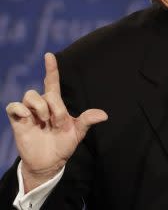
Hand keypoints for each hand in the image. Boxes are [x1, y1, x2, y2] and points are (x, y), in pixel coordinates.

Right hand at [5, 53, 107, 191]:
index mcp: (56, 104)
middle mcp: (41, 104)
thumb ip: (87, 121)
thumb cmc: (63, 144)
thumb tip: (104, 115)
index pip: (52, 81)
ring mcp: (29, 112)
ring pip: (30, 95)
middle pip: (46, 92)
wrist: (49, 162)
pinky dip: (21, 109)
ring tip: (45, 122)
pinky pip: (14, 106)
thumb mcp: (77, 133)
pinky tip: (28, 117)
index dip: (51, 68)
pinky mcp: (18, 120)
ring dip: (40, 108)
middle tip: (57, 123)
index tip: (49, 55)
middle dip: (55, 108)